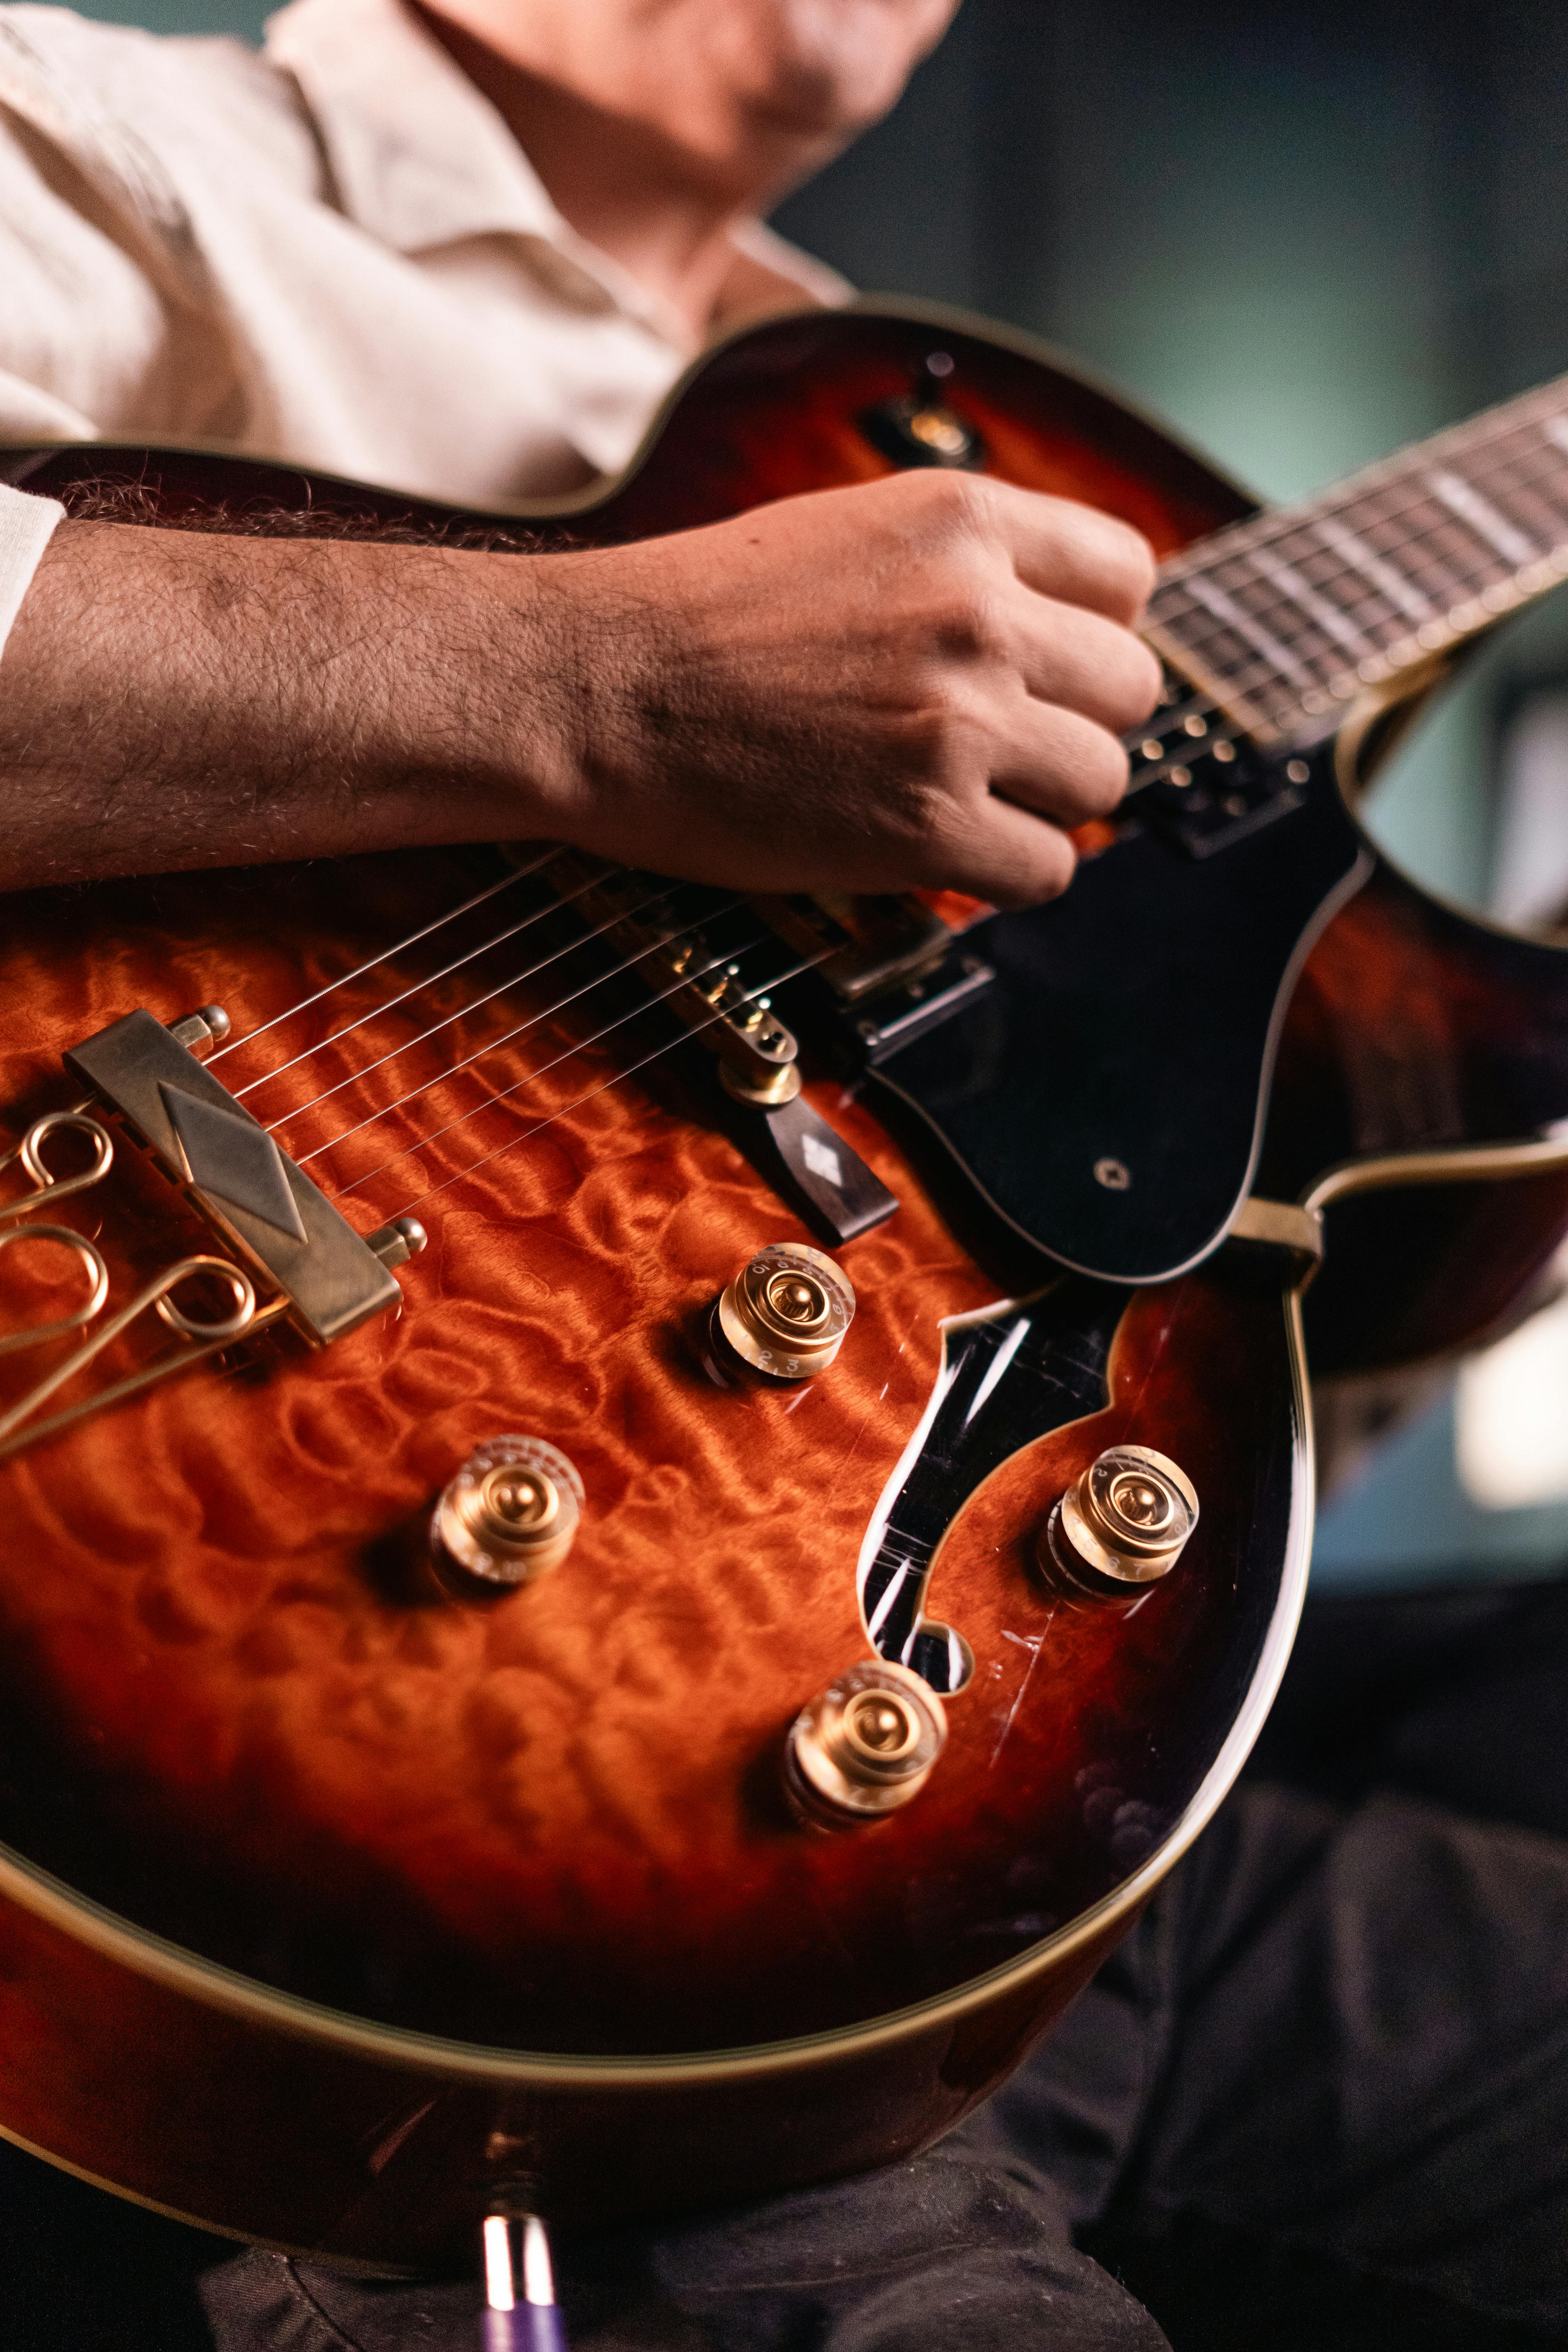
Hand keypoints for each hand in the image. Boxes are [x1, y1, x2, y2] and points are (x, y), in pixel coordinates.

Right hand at [532, 469, 1159, 904]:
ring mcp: (959, 720)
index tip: (1046, 669)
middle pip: (1130, 689)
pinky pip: (1047, 869)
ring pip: (1100, 784)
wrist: (589, 687)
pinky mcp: (927, 823)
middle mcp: (978, 611)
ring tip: (960, 804)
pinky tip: (943, 858)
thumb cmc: (689, 619)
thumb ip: (956, 567)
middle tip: (1000, 752)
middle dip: (1075, 727)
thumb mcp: (844, 533)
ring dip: (1043, 806)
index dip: (1095, 633)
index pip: (1129, 576)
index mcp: (961, 521)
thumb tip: (1049, 631)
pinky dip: (1005, 876)